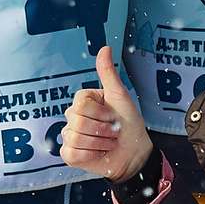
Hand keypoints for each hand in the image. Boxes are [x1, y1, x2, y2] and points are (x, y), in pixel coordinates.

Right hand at [61, 47, 153, 182]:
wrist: (135, 152)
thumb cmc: (129, 123)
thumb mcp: (120, 96)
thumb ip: (108, 73)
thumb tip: (105, 48)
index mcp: (83, 101)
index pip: (81, 104)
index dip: (101, 112)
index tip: (113, 115)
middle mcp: (73, 117)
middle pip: (78, 121)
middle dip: (103, 129)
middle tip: (112, 130)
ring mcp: (70, 135)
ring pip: (76, 138)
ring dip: (100, 143)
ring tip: (107, 142)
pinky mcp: (70, 154)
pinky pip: (72, 153)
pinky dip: (91, 155)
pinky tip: (99, 153)